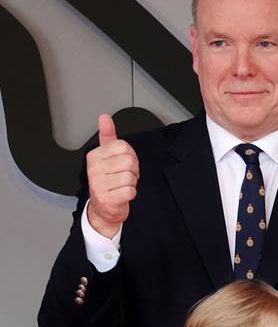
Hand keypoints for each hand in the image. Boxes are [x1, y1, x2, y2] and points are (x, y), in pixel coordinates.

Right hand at [86, 113, 138, 237]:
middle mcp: (94, 169)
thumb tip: (105, 117)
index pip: (124, 147)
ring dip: (132, 183)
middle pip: (130, 161)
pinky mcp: (106, 199)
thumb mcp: (106, 157)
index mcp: (94, 156)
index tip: (122, 164)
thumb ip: (107, 136)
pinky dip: (131, 194)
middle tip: (124, 177)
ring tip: (122, 186)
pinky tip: (122, 195)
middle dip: (133, 170)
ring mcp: (98, 184)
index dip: (130, 156)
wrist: (103, 209)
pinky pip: (130, 191)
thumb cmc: (107, 182)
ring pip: (130, 176)